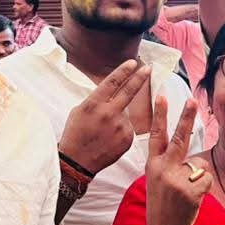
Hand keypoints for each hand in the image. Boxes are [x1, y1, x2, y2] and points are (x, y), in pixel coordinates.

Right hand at [58, 59, 151, 174]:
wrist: (77, 162)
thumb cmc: (75, 134)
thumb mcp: (79, 111)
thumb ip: (96, 100)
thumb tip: (111, 89)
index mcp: (93, 104)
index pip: (112, 82)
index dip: (124, 71)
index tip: (133, 62)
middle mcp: (108, 113)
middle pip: (128, 91)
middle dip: (139, 78)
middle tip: (148, 68)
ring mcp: (120, 126)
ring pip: (125, 114)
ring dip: (118, 118)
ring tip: (103, 132)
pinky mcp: (127, 138)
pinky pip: (128, 128)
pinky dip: (121, 130)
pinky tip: (109, 139)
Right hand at [144, 97, 213, 224]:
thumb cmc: (163, 203)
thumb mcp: (157, 180)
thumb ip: (170, 164)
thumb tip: (193, 156)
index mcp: (153, 164)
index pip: (156, 135)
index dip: (159, 115)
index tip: (162, 96)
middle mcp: (162, 169)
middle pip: (179, 138)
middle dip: (186, 118)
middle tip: (192, 101)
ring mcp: (176, 179)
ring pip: (200, 164)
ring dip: (198, 177)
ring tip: (186, 192)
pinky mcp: (189, 190)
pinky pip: (206, 178)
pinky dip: (204, 188)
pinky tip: (193, 198)